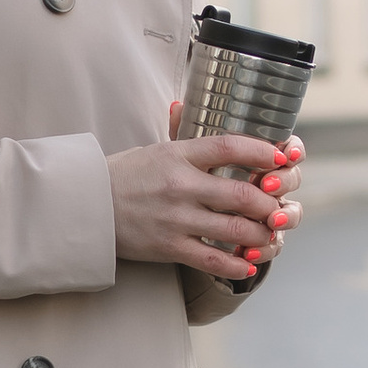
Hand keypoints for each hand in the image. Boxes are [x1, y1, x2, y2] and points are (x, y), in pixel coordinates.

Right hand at [108, 107, 304, 284]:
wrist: (86, 207)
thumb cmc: (124, 176)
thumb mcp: (155, 148)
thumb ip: (182, 133)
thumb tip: (188, 103)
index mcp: (178, 154)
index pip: (230, 147)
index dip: (263, 153)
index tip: (281, 158)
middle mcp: (180, 185)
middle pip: (243, 194)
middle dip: (270, 204)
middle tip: (278, 207)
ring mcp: (175, 218)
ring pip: (234, 229)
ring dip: (260, 234)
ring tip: (269, 235)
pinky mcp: (168, 247)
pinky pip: (212, 259)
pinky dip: (237, 264)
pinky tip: (249, 263)